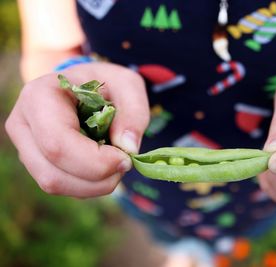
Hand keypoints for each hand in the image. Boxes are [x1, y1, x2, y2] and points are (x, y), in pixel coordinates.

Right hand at [5, 62, 149, 197]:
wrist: (85, 86)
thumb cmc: (105, 83)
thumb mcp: (127, 84)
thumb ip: (134, 111)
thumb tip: (128, 148)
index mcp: (39, 97)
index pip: (58, 144)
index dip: (95, 161)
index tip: (126, 158)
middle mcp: (23, 125)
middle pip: (53, 174)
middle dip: (98, 178)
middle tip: (126, 162)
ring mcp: (26, 148)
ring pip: (56, 185)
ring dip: (95, 185)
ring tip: (116, 163)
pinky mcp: (37, 164)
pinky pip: (63, 187)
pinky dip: (91, 185)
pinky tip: (104, 166)